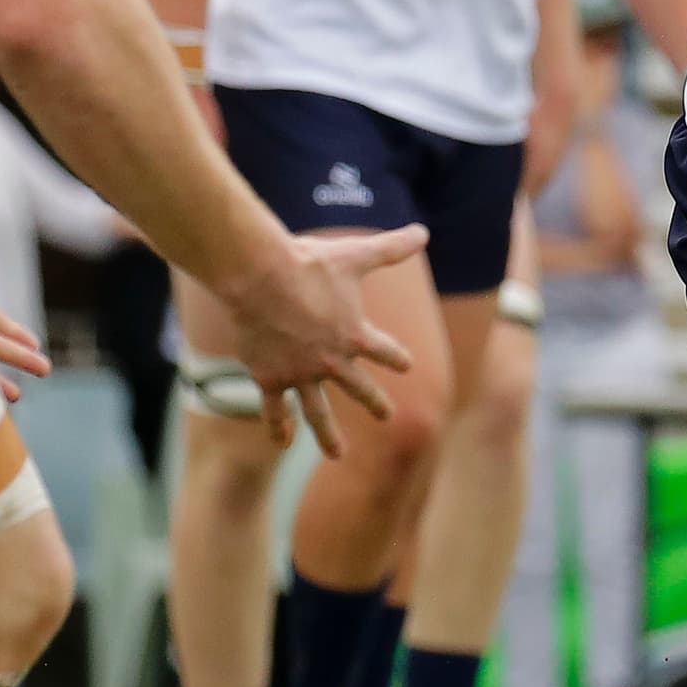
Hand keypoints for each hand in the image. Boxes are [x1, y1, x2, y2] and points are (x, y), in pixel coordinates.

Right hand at [223, 225, 428, 454]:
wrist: (261, 277)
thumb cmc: (310, 263)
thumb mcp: (356, 255)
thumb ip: (392, 248)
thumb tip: (424, 231)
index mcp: (356, 335)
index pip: (387, 351)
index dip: (397, 357)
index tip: (405, 365)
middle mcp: (332, 361)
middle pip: (359, 388)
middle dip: (374, 403)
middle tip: (387, 416)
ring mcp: (301, 374)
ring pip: (318, 412)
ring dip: (328, 435)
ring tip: (338, 455)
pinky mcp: (271, 378)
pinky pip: (275, 409)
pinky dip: (277, 427)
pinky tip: (282, 444)